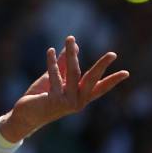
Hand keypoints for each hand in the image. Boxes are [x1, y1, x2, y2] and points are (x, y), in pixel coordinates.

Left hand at [0, 36, 129, 142]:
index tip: (126, 73)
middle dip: (102, 66)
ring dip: (71, 54)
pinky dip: (52, 62)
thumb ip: (64, 64)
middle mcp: (77, 102)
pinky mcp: (55, 100)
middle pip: (92, 80)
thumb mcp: (55, 78)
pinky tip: (51, 51)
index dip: (112, 81)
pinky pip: (55, 75)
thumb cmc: (41, 97)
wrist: (25, 114)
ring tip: (70, 38)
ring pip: (73, 73)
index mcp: (80, 98)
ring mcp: (67, 102)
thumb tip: (75, 46)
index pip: (99, 88)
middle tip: (112, 54)